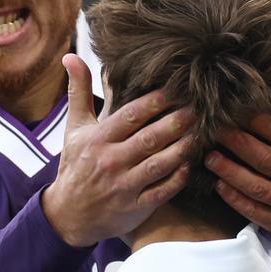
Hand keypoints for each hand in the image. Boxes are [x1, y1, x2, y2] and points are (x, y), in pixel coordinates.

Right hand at [40, 54, 193, 246]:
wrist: (67, 215)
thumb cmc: (75, 166)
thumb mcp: (74, 128)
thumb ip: (78, 92)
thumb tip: (71, 56)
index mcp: (98, 140)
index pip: (131, 115)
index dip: (156, 100)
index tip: (177, 88)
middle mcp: (111, 162)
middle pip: (150, 137)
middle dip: (178, 121)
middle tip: (200, 107)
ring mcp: (124, 187)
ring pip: (161, 163)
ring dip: (184, 147)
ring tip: (203, 132)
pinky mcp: (135, 208)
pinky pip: (163, 191)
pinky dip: (179, 177)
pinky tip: (191, 163)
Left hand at [205, 116, 270, 244]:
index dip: (260, 123)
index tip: (237, 111)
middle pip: (267, 159)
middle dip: (238, 143)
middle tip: (215, 131)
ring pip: (257, 186)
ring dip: (230, 171)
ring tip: (209, 158)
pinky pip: (253, 210)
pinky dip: (234, 198)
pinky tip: (219, 185)